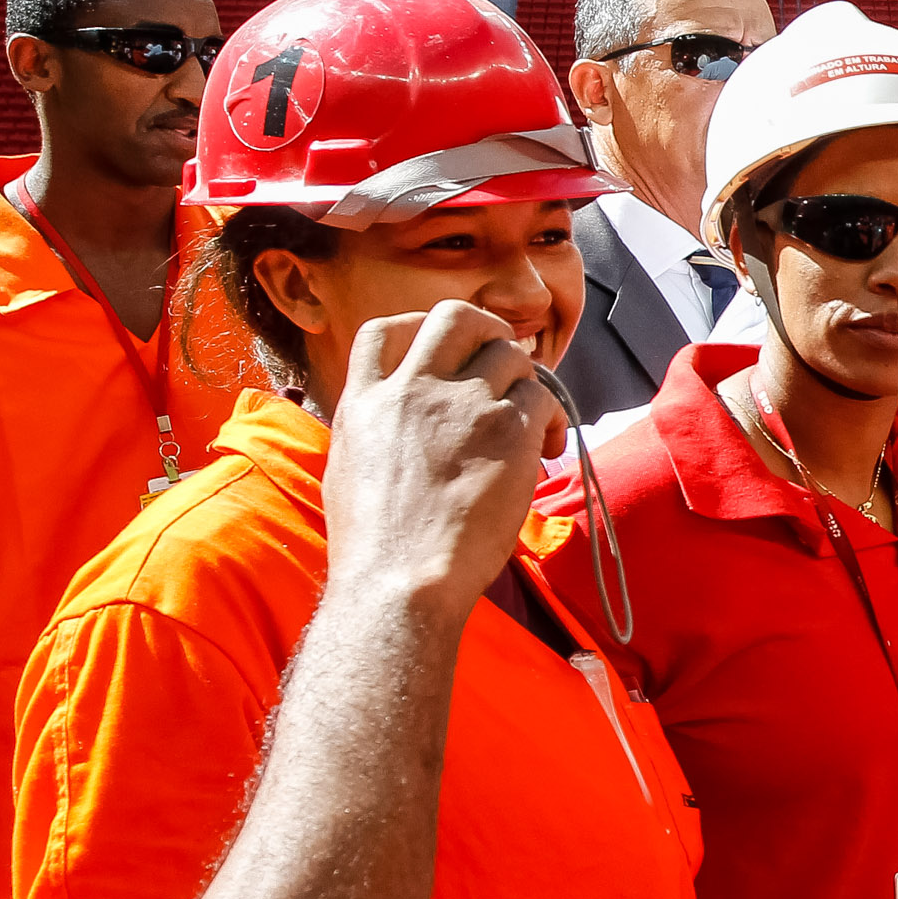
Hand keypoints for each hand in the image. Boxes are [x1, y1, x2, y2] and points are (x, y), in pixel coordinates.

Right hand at [322, 304, 563, 626]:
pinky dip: (551, 417)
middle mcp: (413, 390)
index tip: (445, 351)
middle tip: (502, 362)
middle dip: (487, 329)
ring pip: (511, 355)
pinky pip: (543, 397)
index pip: (384, 329)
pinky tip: (546, 446)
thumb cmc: (374, 547)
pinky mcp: (508, 430)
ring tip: (528, 421)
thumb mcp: (346, 469)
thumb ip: (372, 427)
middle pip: (456, 317)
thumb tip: (394, 412)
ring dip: (525, 381)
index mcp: (365, 401)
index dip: (420, 328)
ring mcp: (463, 406)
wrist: (400, 581)